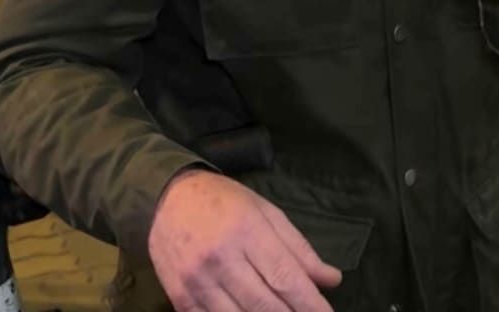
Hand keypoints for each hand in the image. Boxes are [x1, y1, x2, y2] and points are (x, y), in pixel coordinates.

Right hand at [149, 168, 340, 311]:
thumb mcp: (266, 212)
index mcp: (247, 230)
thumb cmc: (224, 202)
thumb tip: (331, 280)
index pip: (284, 276)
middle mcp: (220, 257)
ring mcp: (196, 280)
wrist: (167, 198)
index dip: (310, 303)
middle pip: (264, 304)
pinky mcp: (179, 296)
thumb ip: (298, 248)